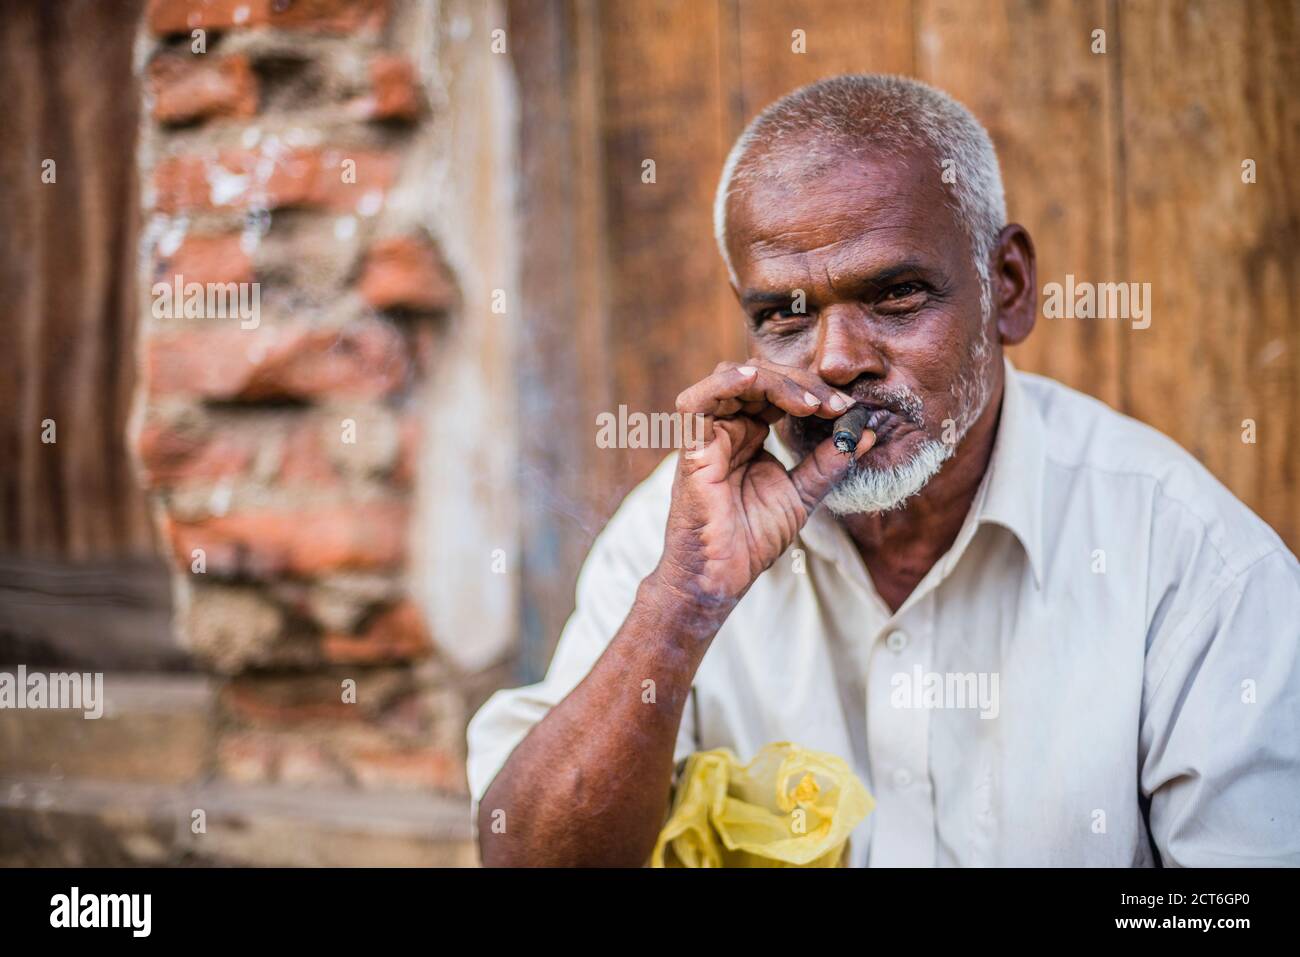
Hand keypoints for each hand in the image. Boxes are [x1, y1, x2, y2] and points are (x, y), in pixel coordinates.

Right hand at [651, 359, 874, 614]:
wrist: (721, 578)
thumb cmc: (752, 540)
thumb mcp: (803, 494)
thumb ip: (829, 461)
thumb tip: (866, 434)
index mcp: (747, 435)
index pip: (776, 392)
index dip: (811, 391)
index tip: (847, 409)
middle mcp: (725, 429)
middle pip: (758, 377)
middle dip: (801, 382)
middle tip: (836, 404)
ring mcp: (705, 437)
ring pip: (732, 379)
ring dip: (775, 381)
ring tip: (811, 402)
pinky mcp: (690, 449)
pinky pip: (696, 402)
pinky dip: (726, 383)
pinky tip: (757, 381)